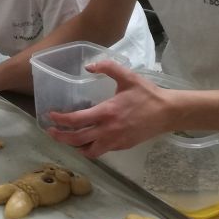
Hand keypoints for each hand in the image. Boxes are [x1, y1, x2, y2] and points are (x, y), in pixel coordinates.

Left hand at [45, 61, 173, 158]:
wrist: (168, 113)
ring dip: (75, 146)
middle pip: (77, 140)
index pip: (76, 120)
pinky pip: (101, 151)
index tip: (51, 116)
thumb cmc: (147, 94)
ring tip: (67, 138)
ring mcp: (115, 141)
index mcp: (107, 112)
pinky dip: (90, 148)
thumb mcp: (128, 76)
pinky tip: (86, 140)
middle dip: (60, 137)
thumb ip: (108, 67)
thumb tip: (89, 66)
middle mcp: (108, 130)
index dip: (60, 119)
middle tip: (50, 131)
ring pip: (88, 151)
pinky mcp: (122, 147)